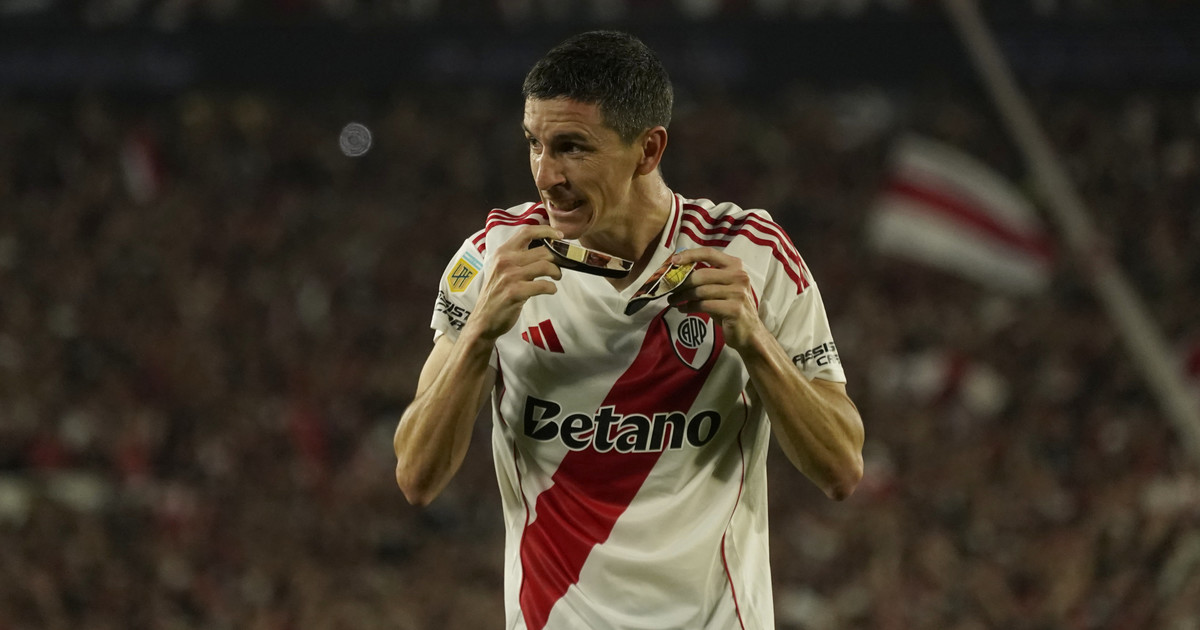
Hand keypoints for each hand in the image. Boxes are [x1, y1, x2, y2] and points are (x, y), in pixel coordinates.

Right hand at [465, 225, 563, 340]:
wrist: (484, 319)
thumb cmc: (497, 293)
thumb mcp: (502, 269)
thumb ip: (518, 258)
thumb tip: (546, 249)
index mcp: (503, 252)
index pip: (527, 231)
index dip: (547, 231)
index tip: (560, 236)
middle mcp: (505, 260)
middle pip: (543, 250)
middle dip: (557, 259)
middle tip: (559, 267)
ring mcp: (510, 276)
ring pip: (546, 266)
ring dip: (556, 272)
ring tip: (556, 278)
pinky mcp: (515, 292)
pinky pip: (543, 285)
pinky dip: (552, 288)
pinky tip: (550, 290)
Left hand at [667, 248, 764, 351]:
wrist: (749, 332)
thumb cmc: (730, 307)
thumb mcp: (721, 287)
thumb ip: (707, 277)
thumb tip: (679, 271)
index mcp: (735, 266)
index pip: (709, 253)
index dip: (690, 255)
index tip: (673, 260)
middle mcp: (739, 276)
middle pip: (702, 274)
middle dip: (682, 283)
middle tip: (670, 290)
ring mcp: (738, 293)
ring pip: (701, 291)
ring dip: (682, 296)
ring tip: (673, 301)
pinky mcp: (734, 309)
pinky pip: (704, 305)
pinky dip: (690, 307)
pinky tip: (683, 309)